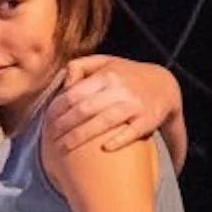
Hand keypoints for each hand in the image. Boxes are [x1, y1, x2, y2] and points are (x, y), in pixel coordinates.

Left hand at [46, 55, 186, 170]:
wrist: (164, 86)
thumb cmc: (126, 76)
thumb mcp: (106, 62)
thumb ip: (81, 66)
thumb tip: (64, 84)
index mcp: (107, 74)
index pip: (74, 93)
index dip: (57, 110)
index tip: (47, 123)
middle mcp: (120, 88)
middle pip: (84, 109)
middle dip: (64, 126)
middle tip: (50, 139)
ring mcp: (135, 105)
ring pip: (103, 122)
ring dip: (80, 137)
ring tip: (64, 148)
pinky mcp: (148, 120)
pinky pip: (131, 132)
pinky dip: (117, 140)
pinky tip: (103, 149)